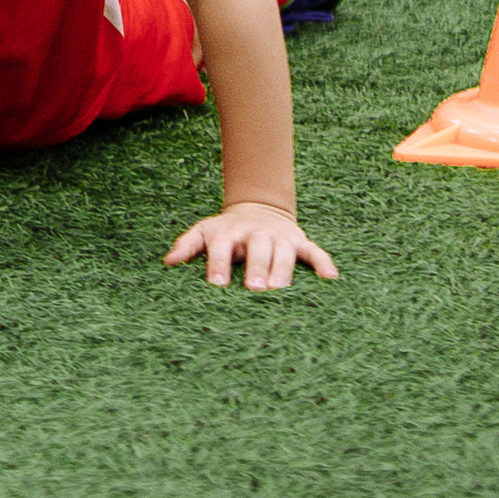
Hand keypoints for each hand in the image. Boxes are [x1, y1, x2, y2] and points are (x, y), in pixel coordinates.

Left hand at [165, 200, 337, 289]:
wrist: (257, 209)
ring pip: (285, 251)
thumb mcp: (204, 231)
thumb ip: (187, 245)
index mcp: (229, 232)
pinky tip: (330, 278)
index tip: (216, 284)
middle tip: (254, 288)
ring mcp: (279, 237)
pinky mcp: (299, 241)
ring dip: (283, 268)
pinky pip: (314, 252)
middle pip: (257, 247)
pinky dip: (322, 262)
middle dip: (256, 267)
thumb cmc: (226, 231)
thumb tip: (168, 262)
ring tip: (281, 288)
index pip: (221, 246)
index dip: (218, 263)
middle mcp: (255, 233)